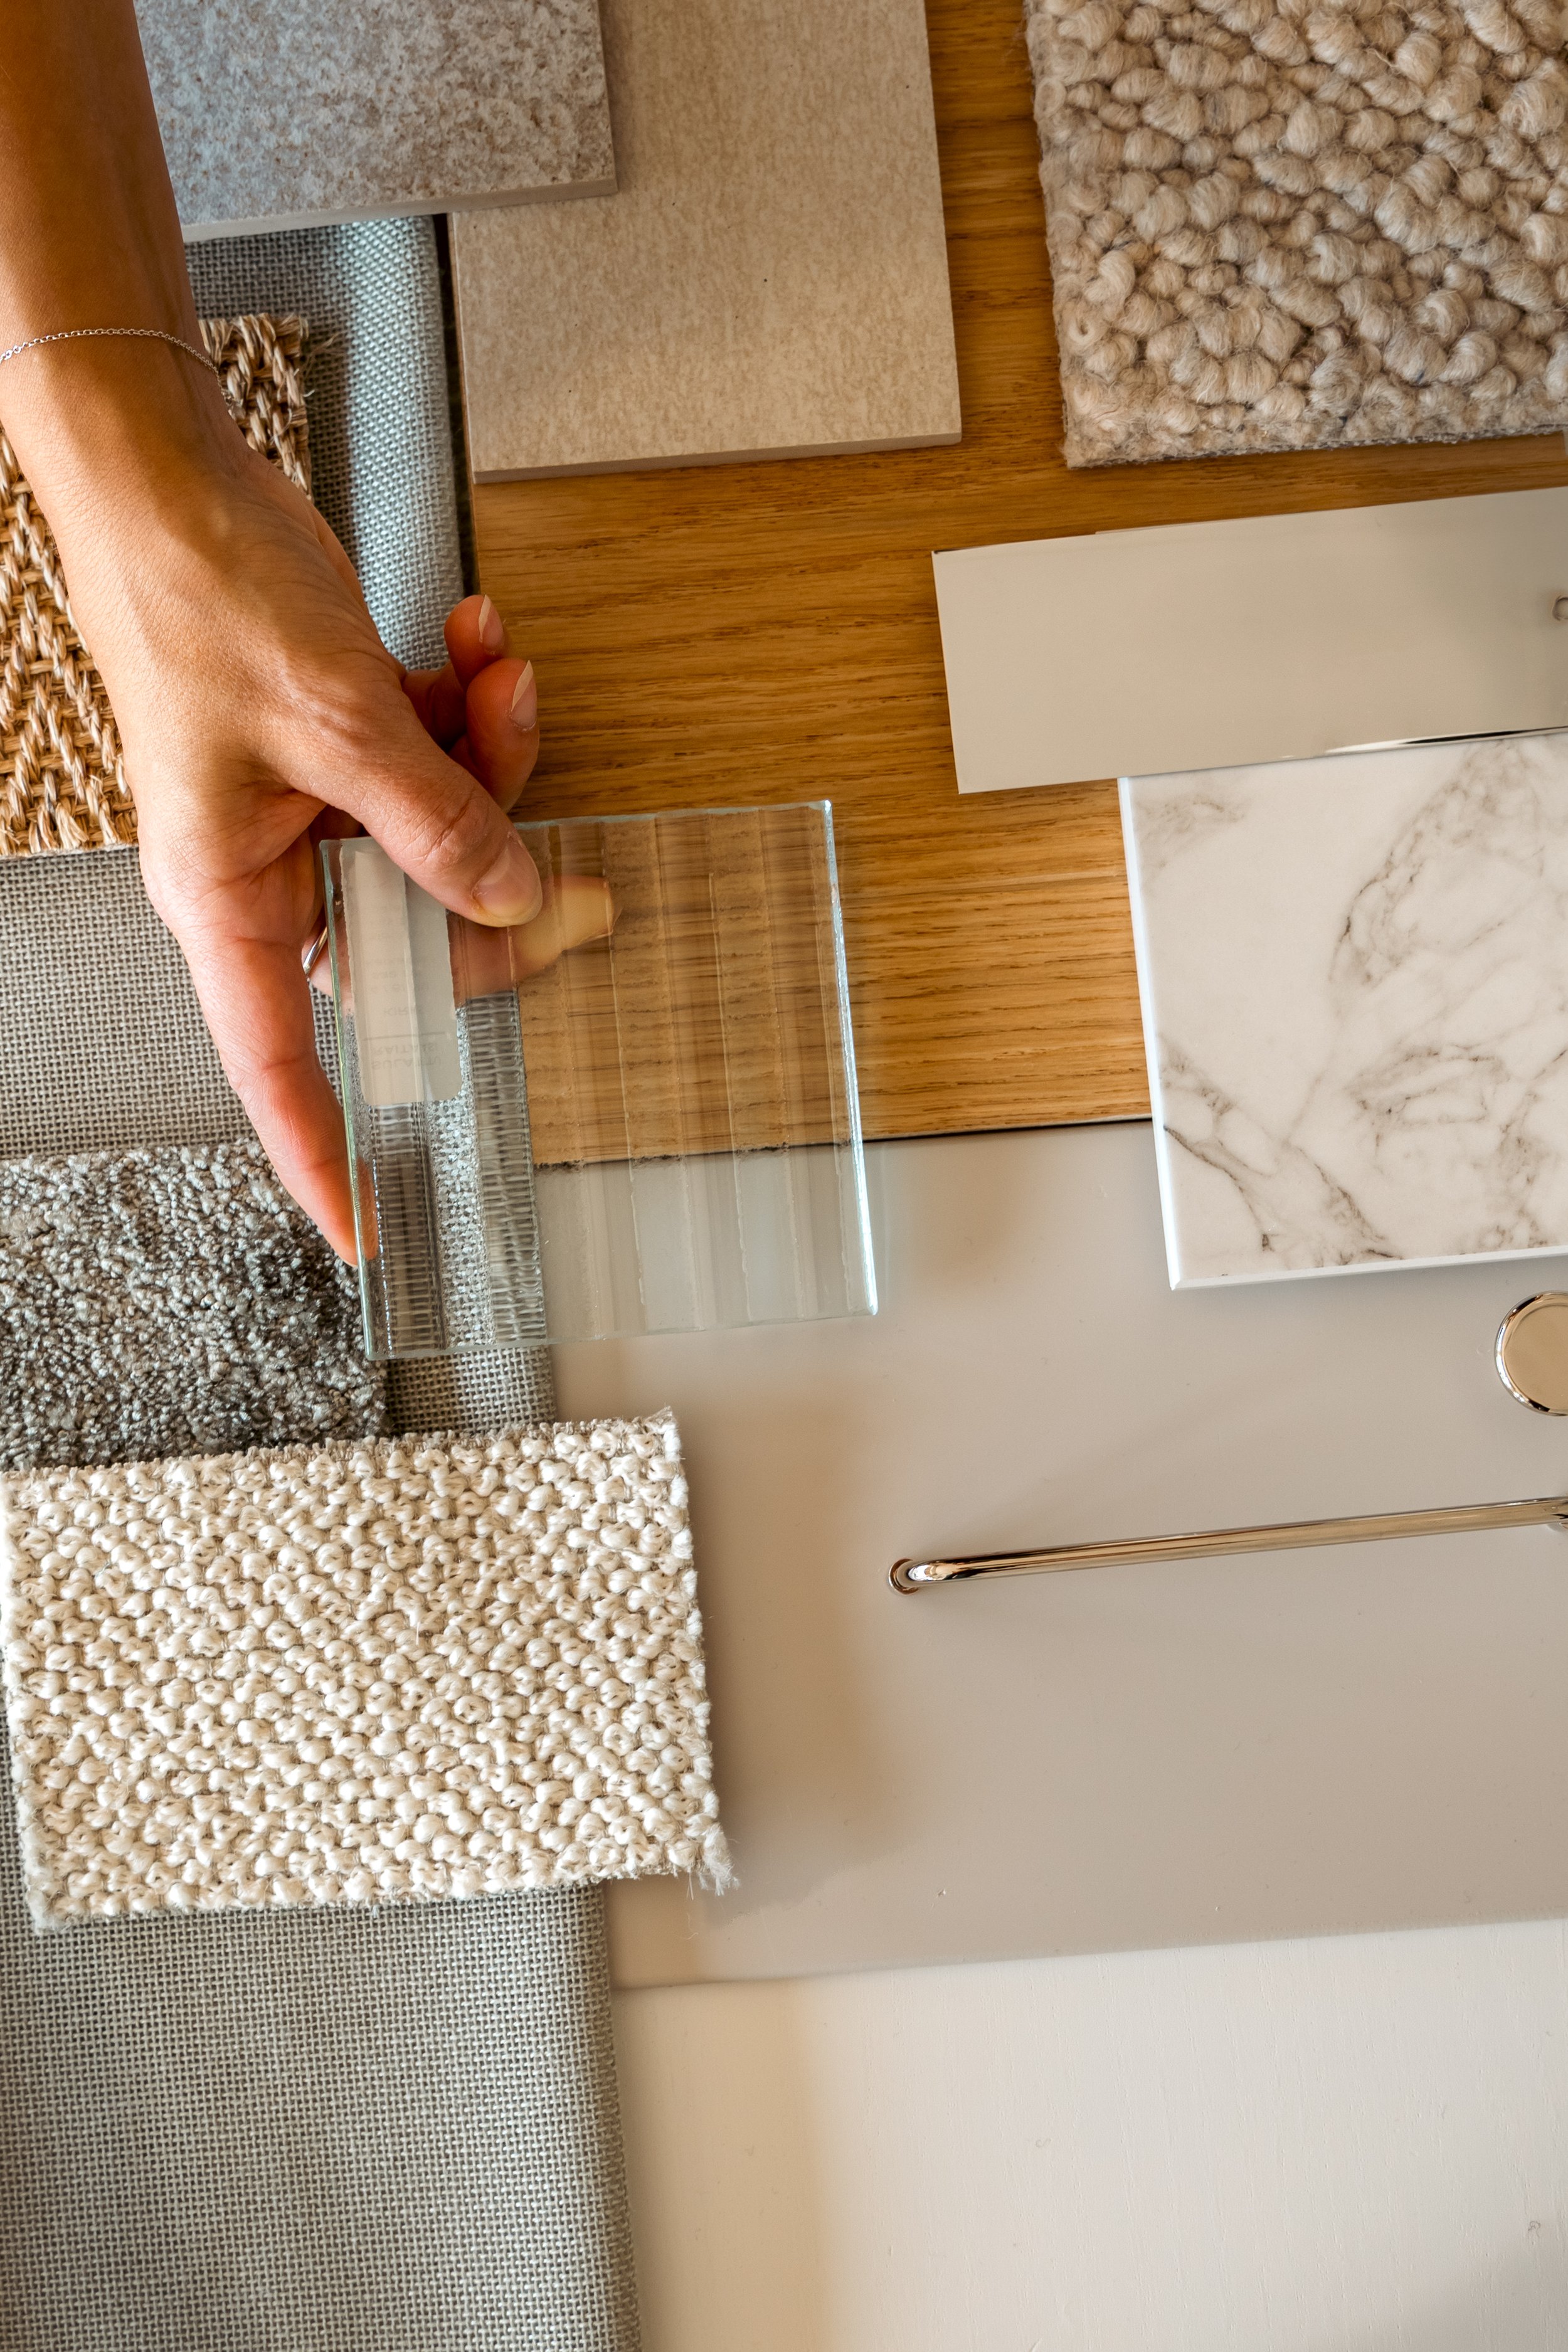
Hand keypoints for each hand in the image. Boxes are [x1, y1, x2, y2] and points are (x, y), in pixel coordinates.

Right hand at [42, 392, 543, 1259]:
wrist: (172, 474)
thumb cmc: (204, 596)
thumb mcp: (342, 722)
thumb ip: (439, 822)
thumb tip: (516, 900)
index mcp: (231, 898)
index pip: (277, 1065)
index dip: (320, 1154)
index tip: (366, 1231)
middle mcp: (273, 870)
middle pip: (413, 941)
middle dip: (499, 879)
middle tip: (583, 871)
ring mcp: (314, 809)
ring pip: (444, 843)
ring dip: (495, 759)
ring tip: (502, 670)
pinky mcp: (346, 750)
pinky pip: (437, 768)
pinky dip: (471, 713)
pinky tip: (477, 639)